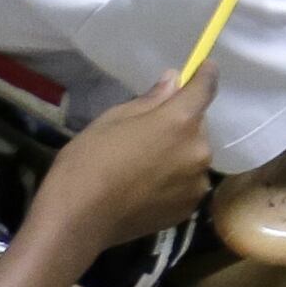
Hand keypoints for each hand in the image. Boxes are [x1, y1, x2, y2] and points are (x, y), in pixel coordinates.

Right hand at [34, 78, 216, 246]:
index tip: (204, 68)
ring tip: (146, 165)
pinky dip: (175, 180)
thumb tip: (173, 81)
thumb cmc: (89, 160)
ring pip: (194, 157)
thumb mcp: (114, 118)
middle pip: (198, 126)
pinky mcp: (189, 209)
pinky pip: (188, 183)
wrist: (80, 218)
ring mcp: (196, 183)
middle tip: (150, 131)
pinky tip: (148, 187)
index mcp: (180, 121)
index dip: (205, 75)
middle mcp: (198, 150)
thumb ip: (151, 100)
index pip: (205, 88)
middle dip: (182, 123)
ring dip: (179, 154)